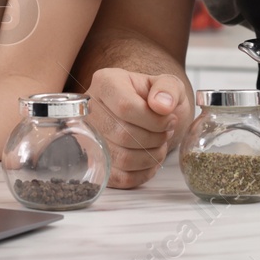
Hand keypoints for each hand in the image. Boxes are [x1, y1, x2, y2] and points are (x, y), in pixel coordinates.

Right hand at [84, 68, 190, 188]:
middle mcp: (90, 108)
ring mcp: (89, 136)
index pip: (125, 107)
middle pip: (122, 134)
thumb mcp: (168, 84)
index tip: (170, 121)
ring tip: (159, 145)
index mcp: (106, 82)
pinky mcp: (95, 161)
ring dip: (149, 156)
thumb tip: (163, 105)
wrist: (148, 113)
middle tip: (166, 133)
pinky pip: (118, 177)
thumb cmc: (155, 98)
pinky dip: (141, 173)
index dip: (153, 120)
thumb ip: (169, 88)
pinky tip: (149, 161)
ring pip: (120, 158)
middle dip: (154, 138)